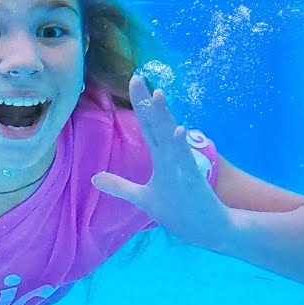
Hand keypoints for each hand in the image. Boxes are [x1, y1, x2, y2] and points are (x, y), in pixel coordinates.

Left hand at [92, 75, 230, 249]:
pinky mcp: (192, 182)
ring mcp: (182, 168)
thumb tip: (94, 178)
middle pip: (157, 124)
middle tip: (138, 77)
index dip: (141, 103)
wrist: (209, 228)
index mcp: (161, 157)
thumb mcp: (142, 198)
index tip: (134, 80)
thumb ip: (119, 186)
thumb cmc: (177, 210)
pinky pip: (186, 162)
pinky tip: (177, 130)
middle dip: (147, 101)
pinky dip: (180, 147)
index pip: (148, 124)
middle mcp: (172, 157)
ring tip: (158, 94)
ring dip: (164, 116)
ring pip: (170, 137)